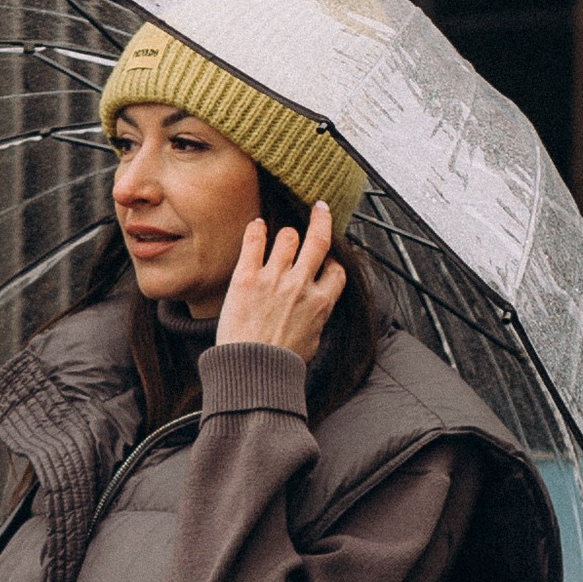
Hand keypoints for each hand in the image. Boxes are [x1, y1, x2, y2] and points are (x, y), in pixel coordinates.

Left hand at [213, 204, 346, 362]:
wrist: (252, 372)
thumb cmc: (279, 364)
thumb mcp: (313, 340)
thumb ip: (317, 316)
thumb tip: (318, 307)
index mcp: (320, 303)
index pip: (335, 270)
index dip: (331, 262)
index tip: (325, 259)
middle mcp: (300, 285)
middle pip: (318, 241)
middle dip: (322, 220)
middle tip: (320, 209)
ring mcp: (274, 279)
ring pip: (288, 236)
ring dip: (286, 233)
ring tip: (280, 234)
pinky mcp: (247, 277)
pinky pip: (255, 241)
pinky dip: (257, 229)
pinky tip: (258, 225)